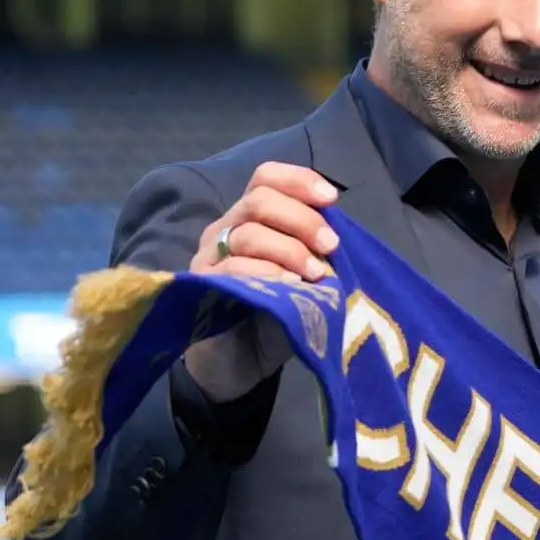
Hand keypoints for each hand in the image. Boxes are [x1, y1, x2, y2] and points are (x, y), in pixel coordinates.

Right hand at [181, 162, 341, 403]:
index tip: (331, 198)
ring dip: (289, 250)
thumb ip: (314, 248)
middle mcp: (224, 229)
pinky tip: (289, 285)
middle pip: (258, 200)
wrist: (240, 361)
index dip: (298, 180)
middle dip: (301, 219)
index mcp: (249, 217)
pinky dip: (267, 273)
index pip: (266, 178)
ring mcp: (208, 257)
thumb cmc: (276, 309)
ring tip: (316, 274)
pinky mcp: (201, 286)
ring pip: (247, 234)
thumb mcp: (303, 273)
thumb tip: (338, 231)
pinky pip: (232, 268)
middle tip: (331, 246)